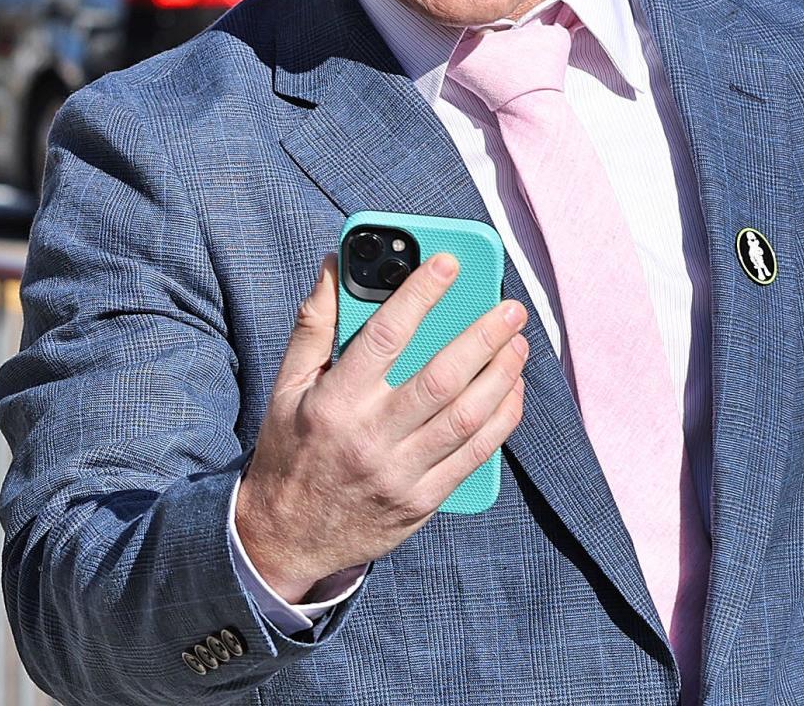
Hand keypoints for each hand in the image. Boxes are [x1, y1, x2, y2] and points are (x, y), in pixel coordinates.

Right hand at [235, 252, 527, 603]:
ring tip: (519, 344)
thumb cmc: (290, 451)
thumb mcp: (286, 387)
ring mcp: (399, 474)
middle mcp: (369, 437)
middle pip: (441, 379)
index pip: (385, 337)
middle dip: (484, 337)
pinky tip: (512, 391)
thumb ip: (314, 324)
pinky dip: (501, 420)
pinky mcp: (421, 502)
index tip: (448, 263)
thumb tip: (333, 265)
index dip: (420, 295)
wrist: (284, 540)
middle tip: (512, 308)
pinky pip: (474, 457)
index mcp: (335, 402)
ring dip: (502, 376)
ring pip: (466, 418)